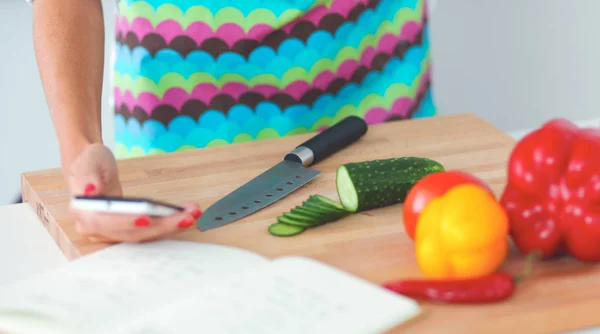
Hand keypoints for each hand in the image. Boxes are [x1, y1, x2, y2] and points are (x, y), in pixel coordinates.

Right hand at [65, 143, 201, 242]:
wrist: (93, 169)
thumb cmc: (89, 163)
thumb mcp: (87, 162)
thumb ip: (87, 175)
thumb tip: (89, 190)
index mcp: (85, 214)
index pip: (105, 223)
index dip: (126, 222)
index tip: (146, 218)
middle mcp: (98, 229)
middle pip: (132, 232)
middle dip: (161, 225)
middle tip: (184, 217)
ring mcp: (114, 232)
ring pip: (145, 235)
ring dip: (171, 226)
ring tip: (191, 214)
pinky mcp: (129, 230)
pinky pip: (151, 230)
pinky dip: (170, 223)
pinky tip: (186, 214)